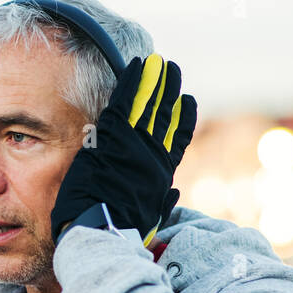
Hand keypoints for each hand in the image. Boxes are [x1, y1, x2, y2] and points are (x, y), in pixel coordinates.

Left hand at [50, 53, 196, 246]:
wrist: (105, 228)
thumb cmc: (121, 229)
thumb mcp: (149, 218)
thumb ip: (162, 203)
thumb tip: (173, 195)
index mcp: (161, 173)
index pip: (177, 139)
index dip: (183, 119)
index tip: (187, 102)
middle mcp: (154, 154)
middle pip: (165, 115)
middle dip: (169, 91)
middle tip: (172, 71)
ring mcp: (136, 142)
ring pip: (148, 104)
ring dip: (154, 81)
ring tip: (159, 62)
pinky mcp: (115, 135)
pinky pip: (125, 100)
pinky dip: (133, 81)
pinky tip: (138, 64)